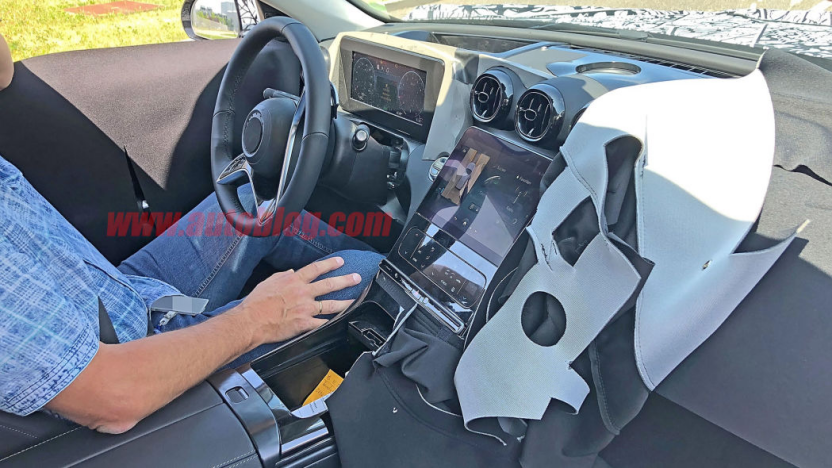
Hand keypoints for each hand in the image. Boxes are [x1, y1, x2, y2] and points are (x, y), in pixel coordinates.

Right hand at [236, 256, 360, 345]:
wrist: (251, 321)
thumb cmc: (256, 303)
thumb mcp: (268, 282)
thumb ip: (282, 276)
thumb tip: (290, 272)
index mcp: (293, 280)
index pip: (316, 268)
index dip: (330, 264)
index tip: (340, 261)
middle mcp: (302, 293)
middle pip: (329, 284)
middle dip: (345, 280)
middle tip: (356, 278)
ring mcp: (305, 308)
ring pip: (331, 304)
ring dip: (345, 302)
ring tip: (355, 300)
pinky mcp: (304, 324)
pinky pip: (322, 323)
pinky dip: (332, 322)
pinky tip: (341, 322)